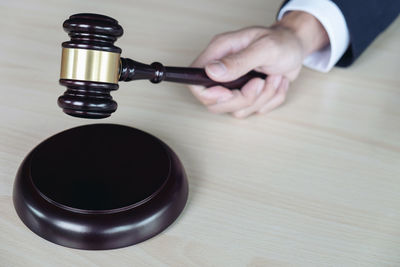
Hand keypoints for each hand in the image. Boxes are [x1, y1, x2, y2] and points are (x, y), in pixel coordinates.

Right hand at [188, 11, 328, 117]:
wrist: (296, 47)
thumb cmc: (281, 41)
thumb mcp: (264, 48)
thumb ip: (238, 61)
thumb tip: (211, 71)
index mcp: (219, 53)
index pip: (195, 81)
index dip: (208, 94)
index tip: (228, 93)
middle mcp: (223, 72)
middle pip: (215, 103)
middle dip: (243, 99)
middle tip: (260, 82)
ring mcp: (234, 86)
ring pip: (237, 110)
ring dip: (262, 97)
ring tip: (274, 77)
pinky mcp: (247, 96)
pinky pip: (253, 110)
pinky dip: (270, 100)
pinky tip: (276, 82)